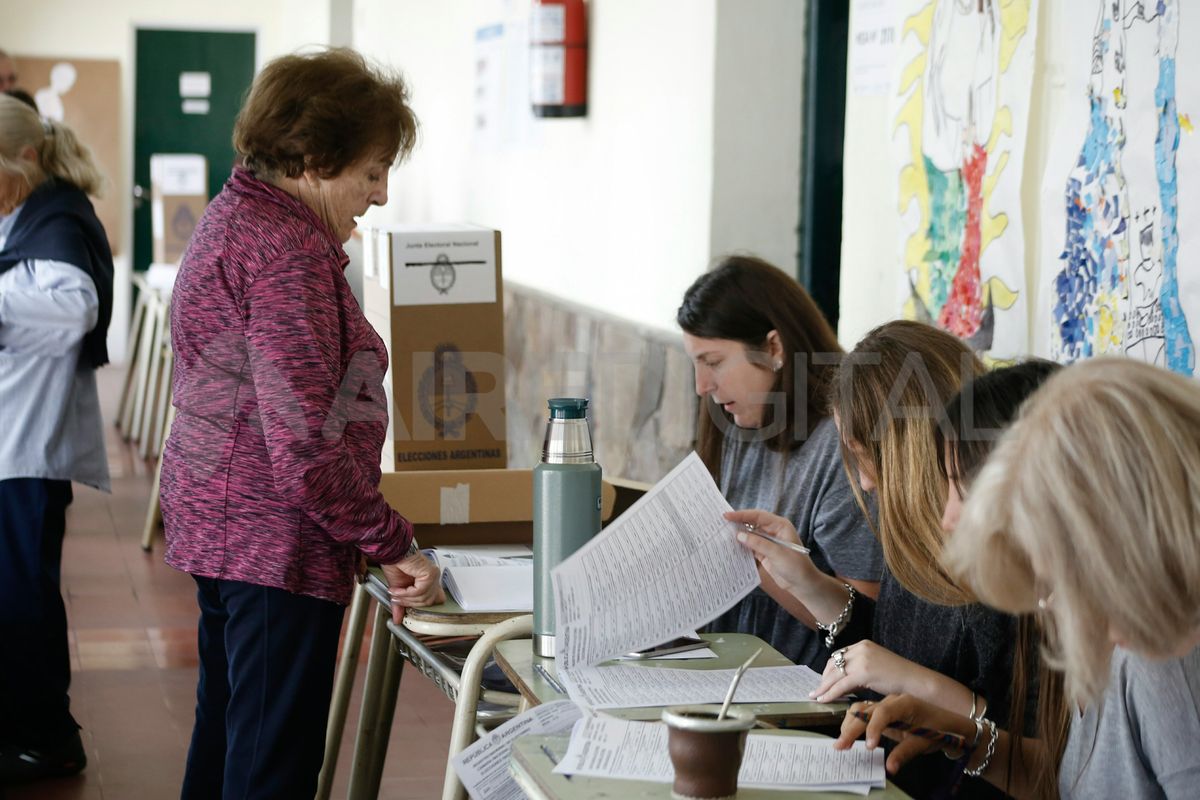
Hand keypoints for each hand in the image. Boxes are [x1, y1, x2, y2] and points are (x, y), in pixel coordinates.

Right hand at [382, 550, 444, 623]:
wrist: (392, 552)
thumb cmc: (395, 564)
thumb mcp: (398, 590)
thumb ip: (401, 604)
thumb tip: (398, 619)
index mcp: (428, 581)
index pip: (435, 600)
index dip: (421, 606)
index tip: (406, 606)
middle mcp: (433, 578)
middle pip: (429, 602)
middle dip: (411, 603)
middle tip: (397, 600)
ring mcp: (433, 576)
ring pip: (424, 598)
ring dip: (407, 598)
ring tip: (395, 593)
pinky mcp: (430, 574)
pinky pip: (420, 591)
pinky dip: (407, 592)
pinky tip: (398, 589)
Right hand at [724, 509, 817, 592]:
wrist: (803, 585)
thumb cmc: (796, 567)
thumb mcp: (777, 554)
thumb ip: (758, 543)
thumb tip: (739, 535)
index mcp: (780, 526)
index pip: (758, 516)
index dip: (742, 515)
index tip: (727, 516)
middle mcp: (773, 531)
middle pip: (752, 523)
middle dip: (738, 523)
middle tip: (721, 523)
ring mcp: (768, 542)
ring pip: (750, 534)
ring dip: (738, 535)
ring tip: (722, 534)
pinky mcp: (764, 552)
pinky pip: (750, 546)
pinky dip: (741, 546)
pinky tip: (731, 547)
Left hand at [812, 641, 922, 702]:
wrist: (916, 682)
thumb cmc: (900, 679)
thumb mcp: (876, 668)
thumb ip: (860, 671)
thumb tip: (844, 682)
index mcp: (863, 645)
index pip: (839, 656)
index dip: (829, 670)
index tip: (823, 680)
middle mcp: (860, 648)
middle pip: (834, 663)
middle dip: (824, 678)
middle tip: (817, 691)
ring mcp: (862, 659)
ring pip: (835, 674)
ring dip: (823, 687)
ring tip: (816, 697)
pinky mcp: (863, 672)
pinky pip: (841, 684)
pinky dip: (830, 693)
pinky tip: (824, 700)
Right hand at [834, 695, 967, 774]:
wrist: (947, 723)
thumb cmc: (938, 730)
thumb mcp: (923, 743)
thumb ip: (905, 753)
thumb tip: (889, 768)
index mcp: (905, 704)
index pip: (883, 712)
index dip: (873, 728)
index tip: (869, 747)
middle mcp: (891, 700)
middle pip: (865, 709)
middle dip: (851, 728)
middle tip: (840, 746)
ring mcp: (885, 704)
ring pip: (860, 709)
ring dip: (848, 725)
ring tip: (841, 743)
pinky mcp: (881, 711)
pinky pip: (863, 713)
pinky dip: (853, 723)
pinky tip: (847, 735)